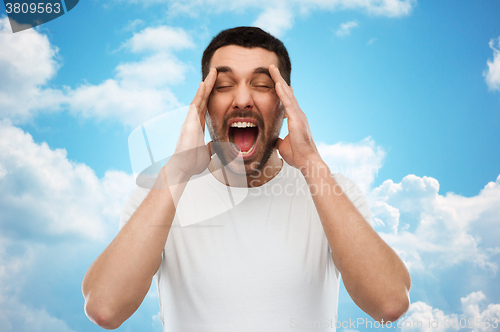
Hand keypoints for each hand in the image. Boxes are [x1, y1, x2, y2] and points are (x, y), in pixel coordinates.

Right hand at [165, 68, 216, 182]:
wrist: (183, 169)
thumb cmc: (191, 163)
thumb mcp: (207, 153)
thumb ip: (212, 147)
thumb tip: (218, 145)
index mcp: (197, 126)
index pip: (206, 106)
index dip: (211, 95)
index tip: (216, 84)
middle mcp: (193, 120)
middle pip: (203, 98)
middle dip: (209, 85)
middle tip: (216, 72)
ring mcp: (190, 120)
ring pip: (199, 98)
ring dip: (206, 85)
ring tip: (213, 72)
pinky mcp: (189, 122)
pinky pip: (195, 105)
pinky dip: (200, 94)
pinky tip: (204, 83)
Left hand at [269, 64, 321, 171]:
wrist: (306, 162)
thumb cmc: (297, 156)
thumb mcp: (283, 146)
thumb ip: (279, 141)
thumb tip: (274, 141)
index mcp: (295, 119)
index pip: (287, 101)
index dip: (281, 90)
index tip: (276, 81)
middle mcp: (298, 114)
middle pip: (287, 93)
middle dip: (279, 79)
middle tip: (272, 68)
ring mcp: (298, 115)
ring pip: (287, 93)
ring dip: (279, 80)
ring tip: (272, 68)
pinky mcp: (296, 119)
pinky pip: (288, 102)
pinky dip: (282, 92)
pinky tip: (277, 83)